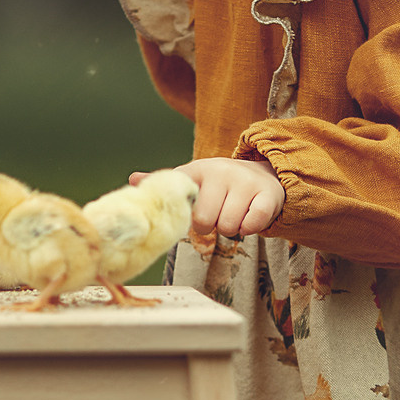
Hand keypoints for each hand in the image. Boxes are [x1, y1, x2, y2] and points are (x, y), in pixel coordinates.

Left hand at [131, 155, 282, 239]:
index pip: (180, 198)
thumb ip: (166, 184)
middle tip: (215, 215)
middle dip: (209, 226)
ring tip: (232, 215)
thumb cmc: (218, 185)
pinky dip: (248, 229)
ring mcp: (245, 182)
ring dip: (229, 229)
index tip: (191, 212)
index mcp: (198, 169)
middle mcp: (221, 172)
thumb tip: (132, 180)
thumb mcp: (192, 180)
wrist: (262, 174)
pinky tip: (247, 219)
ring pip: (227, 226)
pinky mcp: (267, 195)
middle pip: (204, 221)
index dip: (185, 215)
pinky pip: (252, 225)